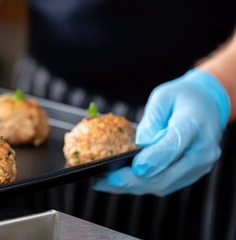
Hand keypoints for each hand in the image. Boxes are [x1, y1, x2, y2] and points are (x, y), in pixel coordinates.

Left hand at [93, 69, 229, 195]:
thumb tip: (140, 142)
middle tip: (108, 180)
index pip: (174, 145)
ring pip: (164, 185)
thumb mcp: (163, 97)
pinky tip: (118, 183)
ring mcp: (198, 166)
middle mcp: (201, 151)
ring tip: (104, 183)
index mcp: (194, 125)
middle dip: (135, 181)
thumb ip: (152, 119)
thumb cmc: (182, 98)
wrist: (208, 104)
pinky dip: (141, 186)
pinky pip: (164, 185)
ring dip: (133, 187)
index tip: (135, 167)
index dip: (154, 158)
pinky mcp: (190, 175)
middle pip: (167, 174)